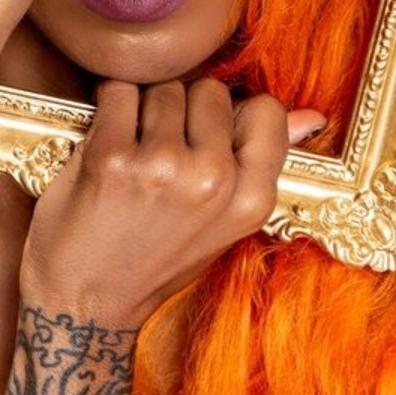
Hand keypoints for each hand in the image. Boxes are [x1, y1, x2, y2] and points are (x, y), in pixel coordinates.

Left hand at [19, 79, 325, 329]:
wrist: (84, 305)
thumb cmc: (152, 262)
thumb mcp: (222, 225)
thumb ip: (262, 165)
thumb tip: (311, 116)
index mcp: (252, 200)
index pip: (266, 110)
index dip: (231, 118)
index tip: (205, 143)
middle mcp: (214, 181)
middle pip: (210, 91)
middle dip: (184, 112)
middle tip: (161, 157)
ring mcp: (162, 166)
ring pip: (163, 89)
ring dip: (143, 111)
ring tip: (132, 158)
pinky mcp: (111, 156)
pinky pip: (117, 92)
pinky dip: (107, 109)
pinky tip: (104, 148)